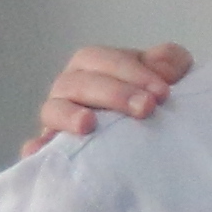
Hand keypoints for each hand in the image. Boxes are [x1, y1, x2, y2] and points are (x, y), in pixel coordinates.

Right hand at [28, 41, 191, 151]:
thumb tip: (161, 66)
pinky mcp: (57, 147)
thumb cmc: (158, 99)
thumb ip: (170, 62)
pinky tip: (40, 151)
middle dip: (114, 93)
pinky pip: (40, 147)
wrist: (162, 139)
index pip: (103, 60)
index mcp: (95, 65)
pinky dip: (39, 147)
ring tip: (88, 124)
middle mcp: (72, 88)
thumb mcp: (172, 75)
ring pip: (54, 110)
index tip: (162, 93)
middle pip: (80, 83)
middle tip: (146, 108)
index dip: (132, 72)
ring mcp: (61, 117)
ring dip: (70, 115)